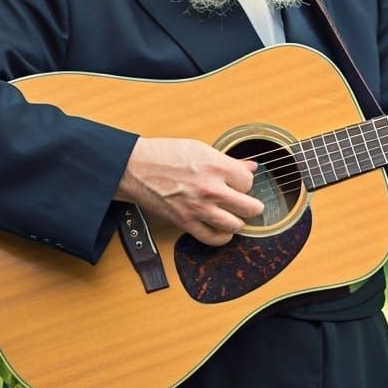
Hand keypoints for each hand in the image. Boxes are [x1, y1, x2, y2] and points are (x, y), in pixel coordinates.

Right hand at [114, 137, 263, 245]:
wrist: (135, 168)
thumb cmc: (164, 154)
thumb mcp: (200, 148)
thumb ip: (229, 160)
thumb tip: (251, 167)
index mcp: (216, 166)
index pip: (249, 182)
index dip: (246, 182)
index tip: (240, 182)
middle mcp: (211, 189)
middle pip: (249, 207)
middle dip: (252, 205)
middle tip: (249, 203)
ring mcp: (199, 209)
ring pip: (236, 225)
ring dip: (239, 221)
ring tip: (235, 215)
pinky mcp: (186, 222)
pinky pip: (213, 239)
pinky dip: (222, 237)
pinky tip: (223, 229)